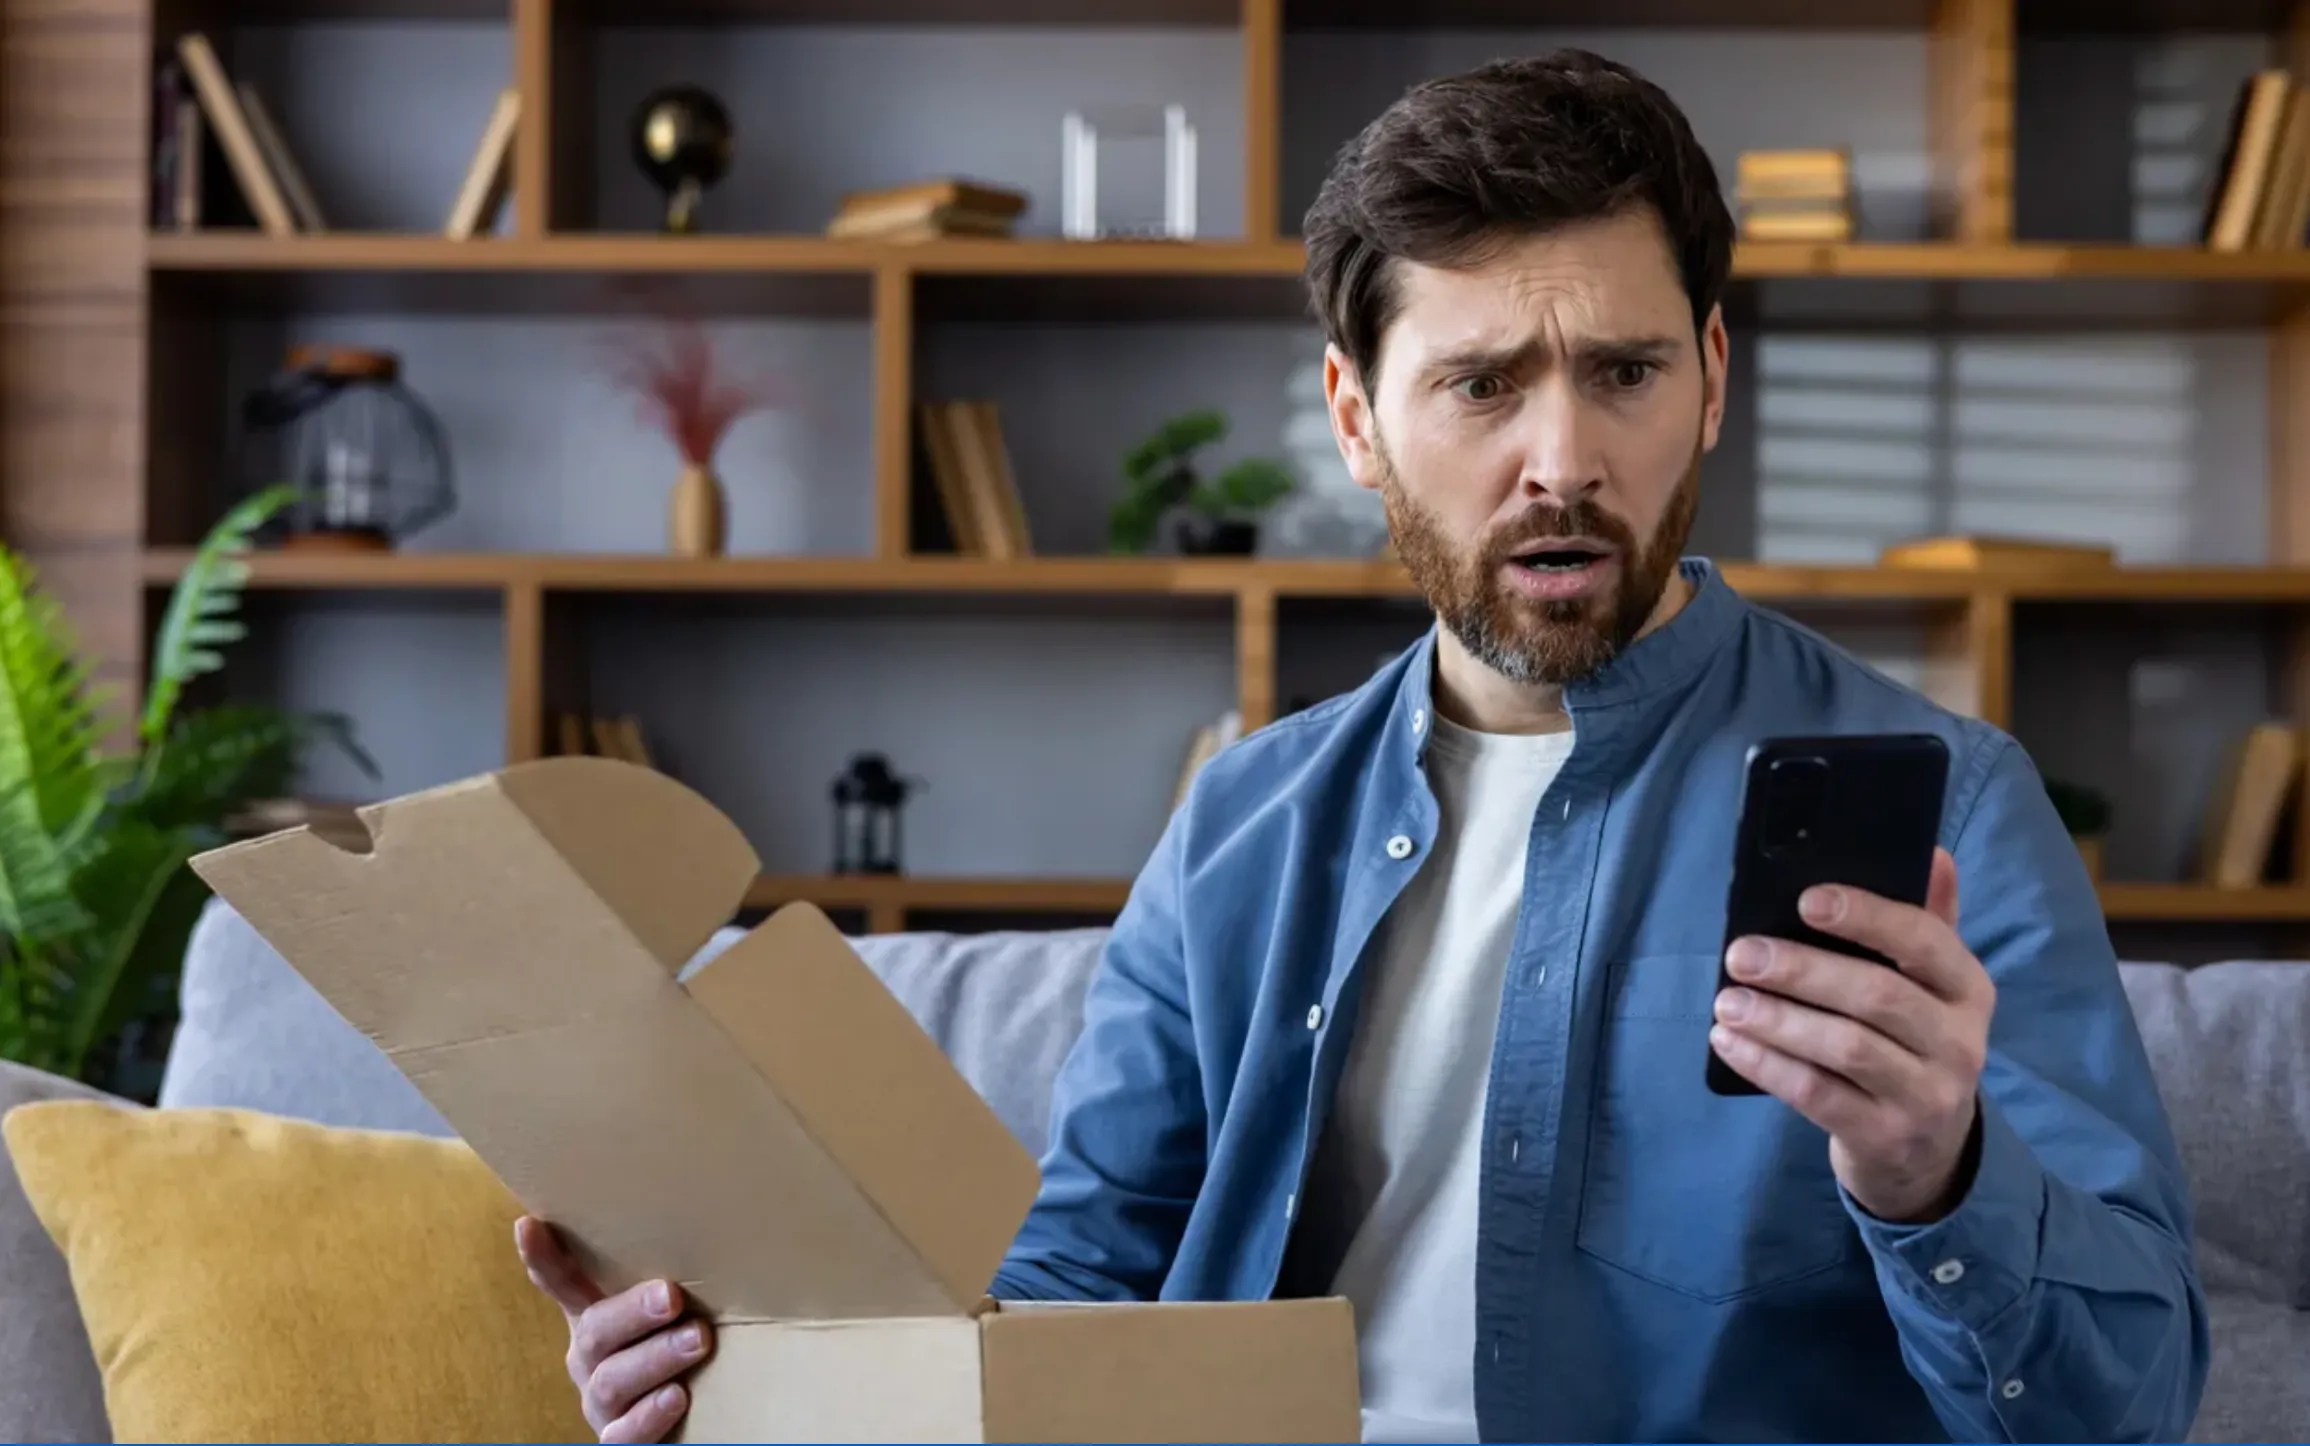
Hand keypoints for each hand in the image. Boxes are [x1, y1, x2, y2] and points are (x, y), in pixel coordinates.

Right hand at [515, 1216, 711, 1443]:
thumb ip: (672, 1284)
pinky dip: (648, 1415)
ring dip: (656, 1357)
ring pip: (612, 1381)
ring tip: (697, 1339)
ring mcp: (600, 1404)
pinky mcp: (618, 1441)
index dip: (545, 1258)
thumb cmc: (685, 1352)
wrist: (690, 1423)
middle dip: (633, 1312)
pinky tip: (677, 1397)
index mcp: (597, 1321)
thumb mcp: (675, 1314)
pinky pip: (623, 1434)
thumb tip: (713, 1220)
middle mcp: (590, 1360)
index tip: (528, 1225)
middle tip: (671, 1296)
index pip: (564, 1284)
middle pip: (596, 1331)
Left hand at [1708, 848, 1993, 1223]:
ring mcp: (1925, 1096)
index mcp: (1968, 990)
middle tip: (1740, 954)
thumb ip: (1930, 920)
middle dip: (1802, 970)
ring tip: (1727, 1000)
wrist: (1929, 1153)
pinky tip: (1729, 1042)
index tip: (1806, 900)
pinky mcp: (1885, 1137)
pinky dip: (1768, 1066)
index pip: (1925, 941)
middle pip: (1877, 996)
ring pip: (1846, 1048)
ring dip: (1777, 1020)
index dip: (1867, 916)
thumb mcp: (1933, 987)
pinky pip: (1819, 1095)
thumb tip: (1931, 852)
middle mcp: (1959, 1043)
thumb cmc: (1915, 1045)